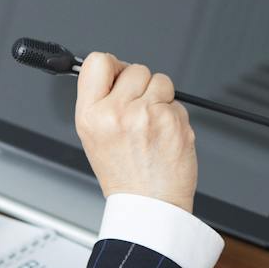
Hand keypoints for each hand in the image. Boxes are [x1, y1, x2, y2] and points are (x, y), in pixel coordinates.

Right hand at [74, 52, 197, 213]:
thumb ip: (100, 100)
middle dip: (141, 86)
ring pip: (161, 81)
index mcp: (91, 115)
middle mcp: (117, 113)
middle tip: (138, 112)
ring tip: (151, 125)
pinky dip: (174, 116)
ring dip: (160, 98)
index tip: (118, 76)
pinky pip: (177, 102)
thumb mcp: (93, 136)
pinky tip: (164, 137)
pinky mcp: (173, 121)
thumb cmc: (124, 174)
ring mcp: (147, 115)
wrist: (149, 205)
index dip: (112, 65)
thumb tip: (114, 68)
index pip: (97, 62)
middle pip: (135, 68)